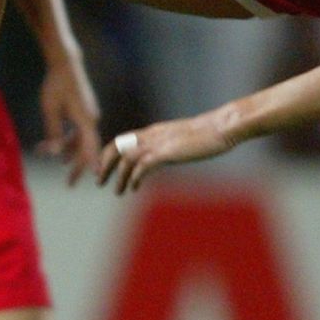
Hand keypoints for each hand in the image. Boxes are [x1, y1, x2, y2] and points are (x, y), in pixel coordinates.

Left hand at [38, 63, 102, 184]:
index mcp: (85, 120)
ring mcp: (88, 114)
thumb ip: (54, 133)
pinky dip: (70, 140)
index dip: (88, 165)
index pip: (89, 148)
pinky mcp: (84, 110)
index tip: (87, 180)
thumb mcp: (50, 110)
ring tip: (61, 165)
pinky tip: (60, 149)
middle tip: (69, 184)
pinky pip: (79, 131)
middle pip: (87, 148)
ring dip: (70, 152)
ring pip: (82, 140)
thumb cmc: (55, 85)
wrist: (65, 63)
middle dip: (78, 166)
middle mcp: (91, 119)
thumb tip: (55, 154)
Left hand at [97, 112, 233, 193]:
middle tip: (98, 181)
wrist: (221, 127)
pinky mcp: (167, 152)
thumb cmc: (206, 134)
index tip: (102, 168)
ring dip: (118, 176)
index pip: (122, 140)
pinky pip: (143, 165)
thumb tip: (161, 156)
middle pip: (117, 147)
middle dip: (105, 165)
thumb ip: (167, 146)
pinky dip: (134, 177)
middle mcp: (151, 135)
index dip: (109, 154)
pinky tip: (133, 187)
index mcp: (153, 131)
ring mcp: (159, 143)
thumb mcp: (180, 139)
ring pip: (127, 158)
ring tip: (116, 191)